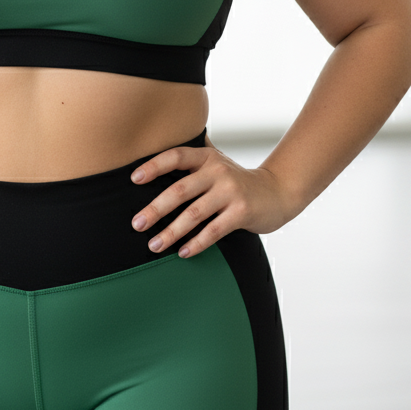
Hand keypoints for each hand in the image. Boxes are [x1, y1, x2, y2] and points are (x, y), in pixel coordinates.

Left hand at [129, 139, 299, 258]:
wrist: (277, 191)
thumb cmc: (236, 180)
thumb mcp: (216, 163)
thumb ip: (192, 160)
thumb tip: (150, 163)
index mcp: (206, 157)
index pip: (175, 156)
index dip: (153, 166)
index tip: (133, 179)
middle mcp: (217, 171)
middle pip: (179, 190)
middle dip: (155, 209)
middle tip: (137, 224)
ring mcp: (230, 192)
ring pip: (194, 214)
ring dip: (171, 232)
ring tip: (154, 245)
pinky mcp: (242, 212)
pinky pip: (213, 231)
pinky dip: (196, 243)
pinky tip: (183, 252)